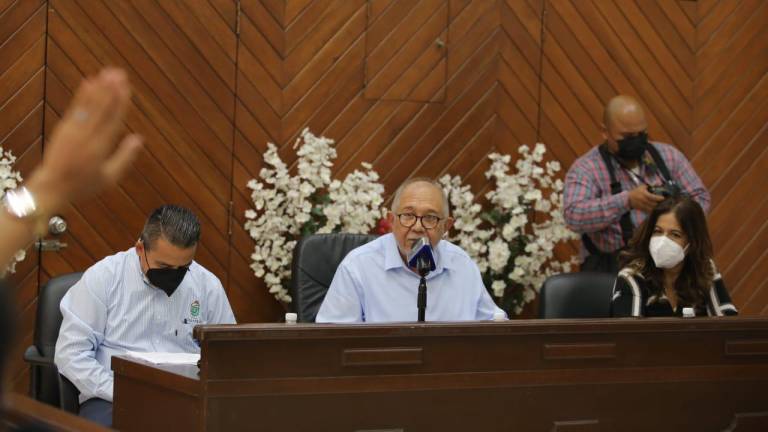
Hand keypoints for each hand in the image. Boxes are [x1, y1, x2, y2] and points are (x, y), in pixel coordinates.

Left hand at [25, 68, 142, 214]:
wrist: (51, 186)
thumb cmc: (83, 185)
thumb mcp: (110, 178)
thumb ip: (125, 157)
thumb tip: (139, 138)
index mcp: (100, 148)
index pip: (114, 120)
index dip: (120, 102)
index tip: (127, 87)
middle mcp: (87, 136)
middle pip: (102, 108)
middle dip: (111, 89)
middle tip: (119, 72)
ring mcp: (73, 130)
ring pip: (89, 105)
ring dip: (99, 87)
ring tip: (107, 72)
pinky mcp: (63, 127)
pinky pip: (75, 107)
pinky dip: (82, 94)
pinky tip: (88, 82)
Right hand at [627, 185, 664, 212]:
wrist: (628, 198)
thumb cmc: (636, 191)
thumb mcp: (641, 187)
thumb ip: (649, 187)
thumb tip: (657, 186)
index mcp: (643, 194)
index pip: (652, 197)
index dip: (658, 198)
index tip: (663, 198)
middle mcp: (642, 200)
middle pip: (653, 203)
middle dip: (658, 203)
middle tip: (663, 203)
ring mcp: (641, 205)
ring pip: (651, 208)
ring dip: (656, 208)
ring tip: (660, 206)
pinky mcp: (641, 209)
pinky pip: (647, 211)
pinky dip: (652, 210)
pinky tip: (655, 209)